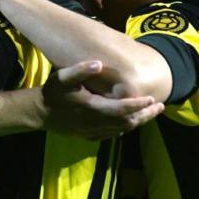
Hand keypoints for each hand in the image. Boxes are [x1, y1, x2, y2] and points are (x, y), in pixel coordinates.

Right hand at [41, 61, 163, 139]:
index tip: (153, 99)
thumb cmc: (52, 93)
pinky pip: (112, 135)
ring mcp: (93, 130)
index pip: (123, 109)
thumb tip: (98, 63)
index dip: (139, 105)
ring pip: (122, 130)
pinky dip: (124, 129)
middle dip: (145, 115)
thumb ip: (80, 70)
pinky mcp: (89, 135)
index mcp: (94, 108)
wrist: (39, 113)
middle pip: (127, 122)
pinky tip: (129, 123)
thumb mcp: (63, 78)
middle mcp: (96, 122)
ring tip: (150, 114)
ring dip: (138, 122)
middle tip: (160, 107)